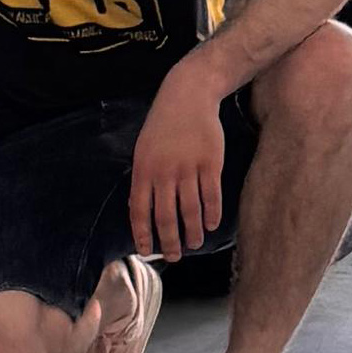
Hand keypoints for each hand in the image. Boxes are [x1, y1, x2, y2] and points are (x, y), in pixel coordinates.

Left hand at [129, 73, 225, 262]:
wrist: (187, 96)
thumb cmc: (163, 125)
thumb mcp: (143, 149)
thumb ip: (144, 178)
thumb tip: (141, 210)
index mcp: (143, 170)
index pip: (139, 210)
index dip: (143, 234)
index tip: (146, 251)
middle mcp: (164, 172)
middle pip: (166, 217)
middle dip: (170, 242)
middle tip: (174, 256)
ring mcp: (188, 168)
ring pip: (191, 211)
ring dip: (193, 232)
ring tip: (195, 244)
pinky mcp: (210, 163)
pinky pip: (211, 197)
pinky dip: (212, 215)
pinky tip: (212, 225)